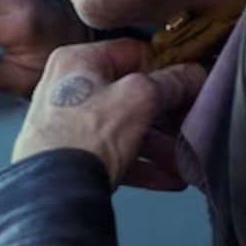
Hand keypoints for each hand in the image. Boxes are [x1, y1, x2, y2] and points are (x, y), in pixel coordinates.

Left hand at [13, 38, 207, 188]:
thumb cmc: (83, 139)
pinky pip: (114, 153)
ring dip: (159, 145)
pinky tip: (169, 177)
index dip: (164, 68)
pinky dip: (142, 164)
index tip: (187, 84)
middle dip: (165, 115)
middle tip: (189, 124)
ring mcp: (67, 123)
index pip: (132, 52)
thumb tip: (193, 74)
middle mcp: (67, 87)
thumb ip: (171, 83)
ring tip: (184, 161)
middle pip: (130, 93)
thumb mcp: (139, 100)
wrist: (51, 194)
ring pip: (125, 127)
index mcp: (77, 60)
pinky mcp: (71, 156)